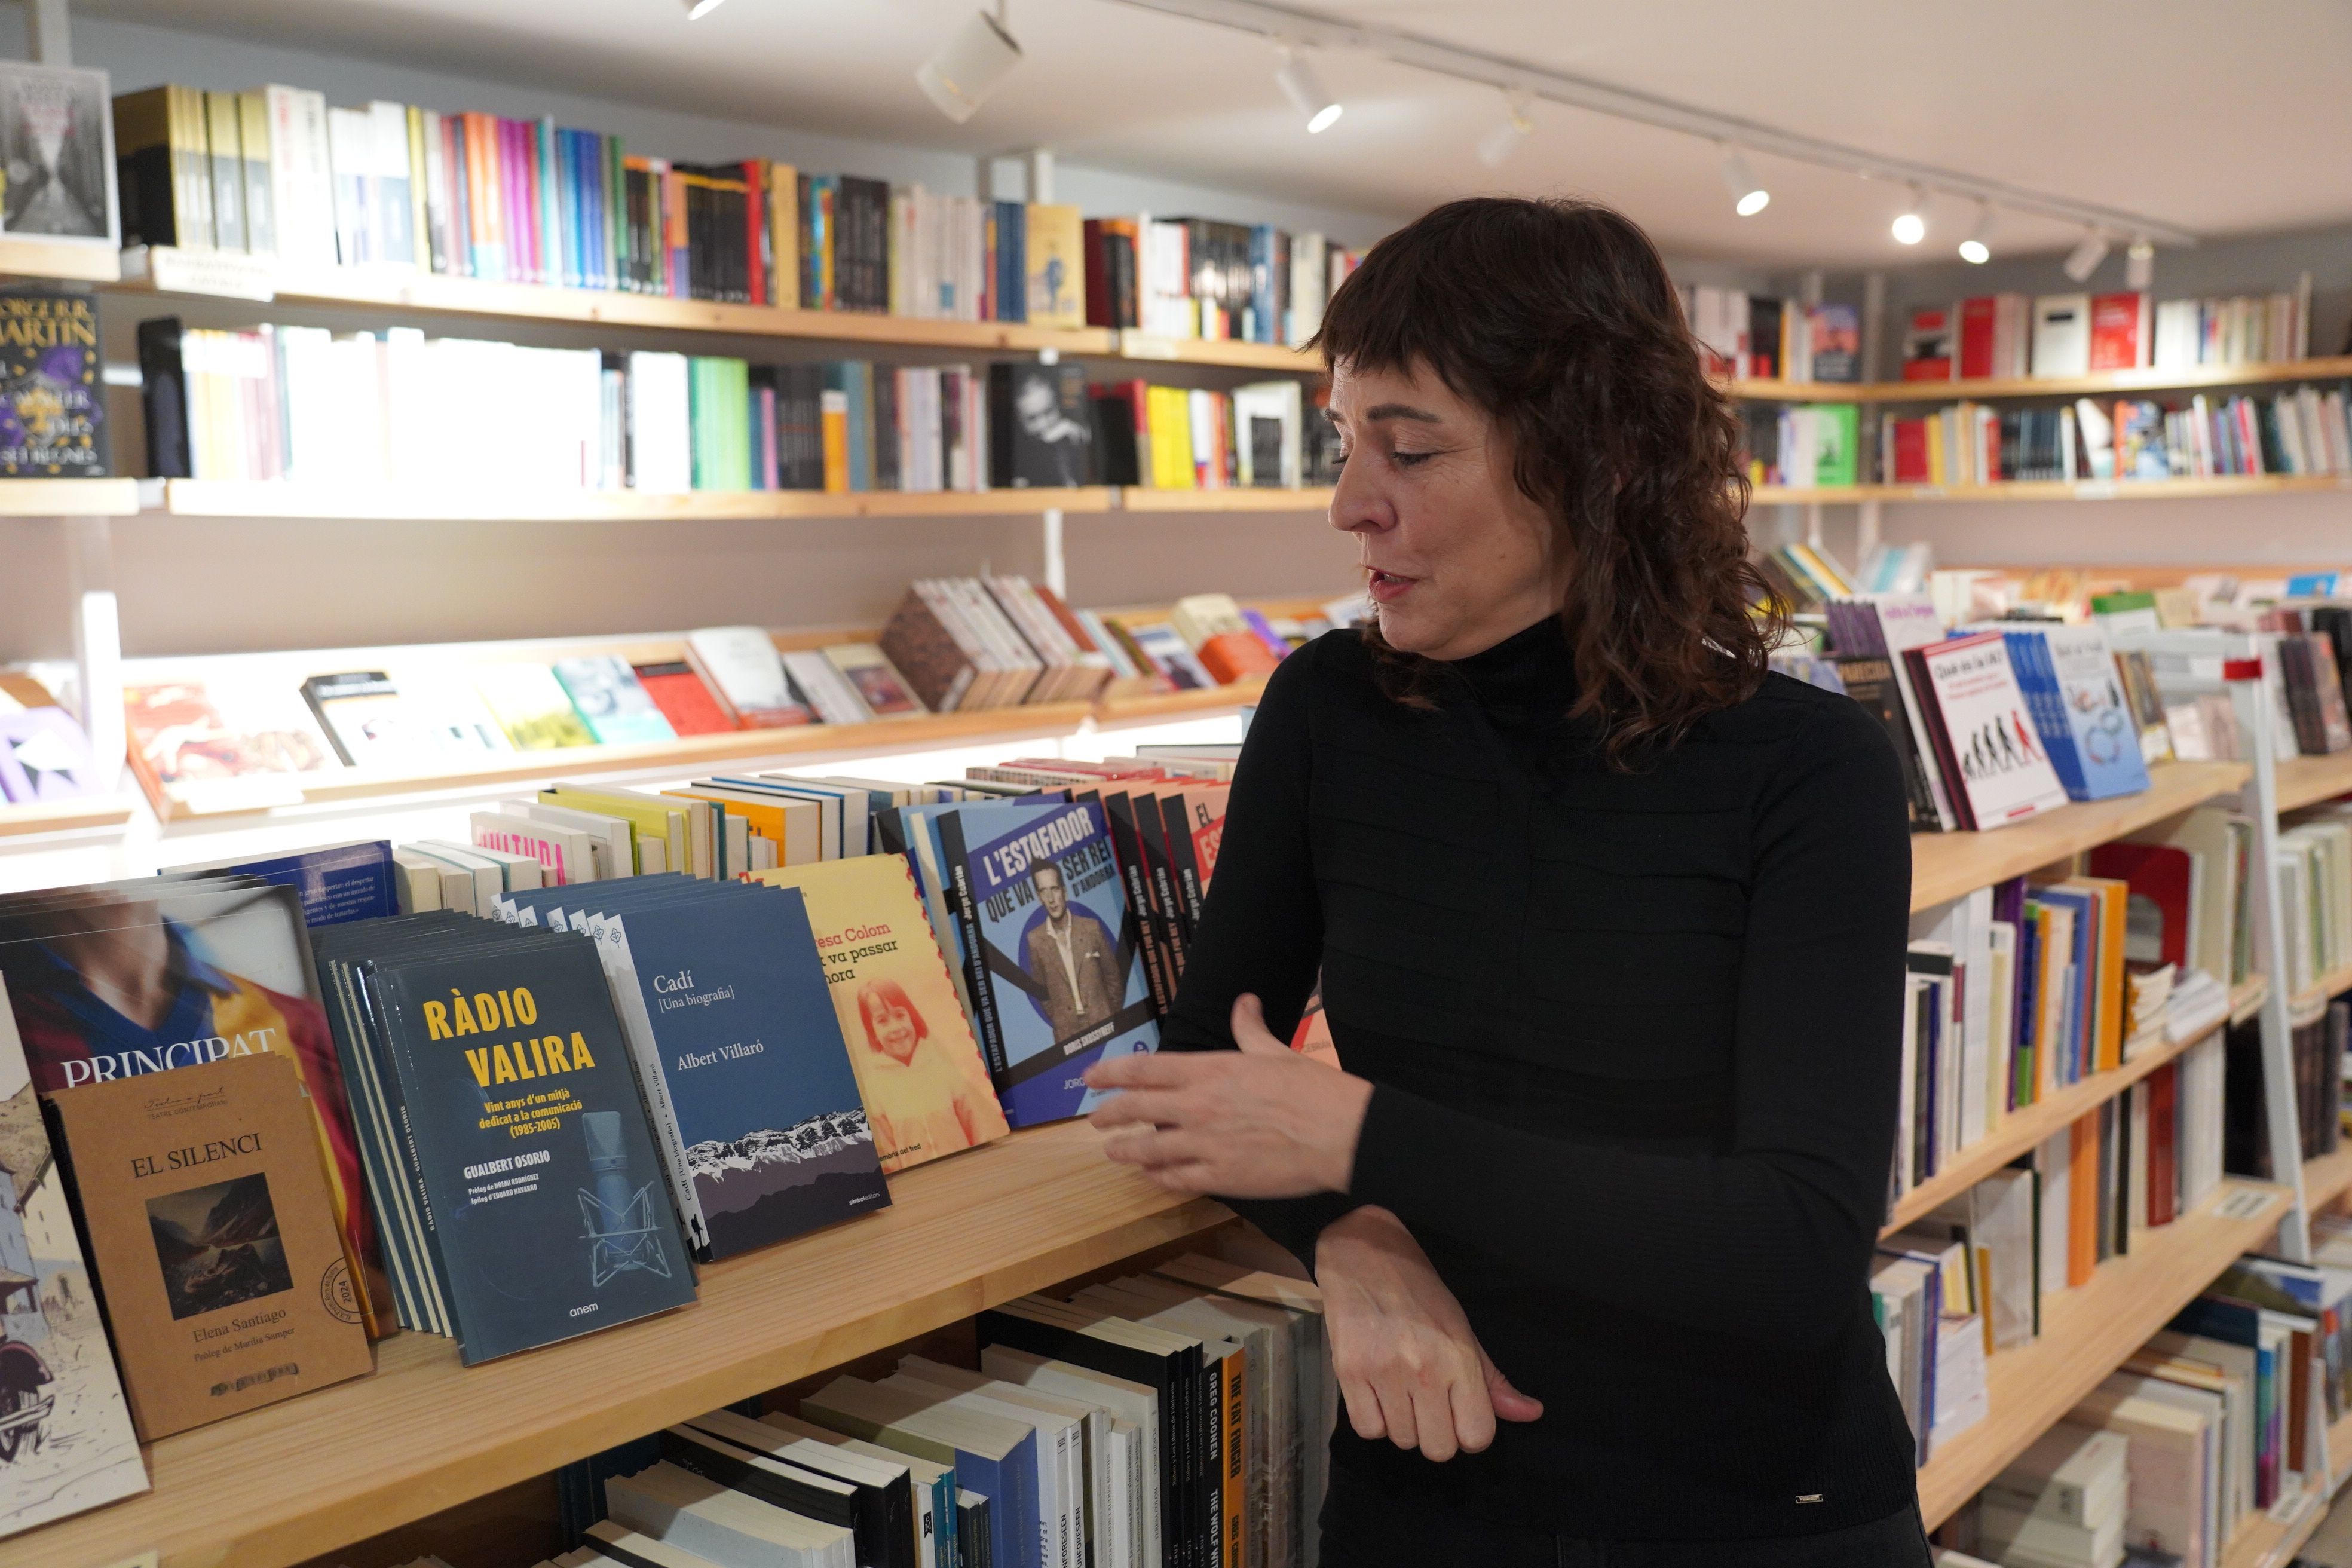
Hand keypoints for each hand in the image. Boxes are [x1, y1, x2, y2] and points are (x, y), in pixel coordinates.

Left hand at [1084, 993, 1373, 1197]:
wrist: (1340, 1134)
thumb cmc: (1310, 1089)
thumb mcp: (1275, 1051)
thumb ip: (1250, 1028)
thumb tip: (1244, 1002)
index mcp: (1208, 1071)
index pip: (1143, 1070)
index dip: (1109, 1074)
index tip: (1089, 1079)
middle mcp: (1196, 1106)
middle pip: (1135, 1110)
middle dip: (1109, 1115)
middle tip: (1096, 1119)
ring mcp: (1204, 1145)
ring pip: (1147, 1150)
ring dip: (1126, 1151)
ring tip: (1115, 1152)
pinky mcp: (1218, 1178)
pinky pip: (1175, 1180)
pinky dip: (1158, 1178)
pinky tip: (1153, 1176)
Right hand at [1316, 1206, 1542, 1461]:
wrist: (1364, 1253)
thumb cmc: (1419, 1291)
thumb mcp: (1463, 1328)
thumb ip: (1492, 1379)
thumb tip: (1531, 1412)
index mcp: (1459, 1358)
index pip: (1476, 1436)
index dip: (1469, 1433)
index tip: (1458, 1415)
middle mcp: (1425, 1370)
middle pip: (1439, 1449)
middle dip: (1436, 1434)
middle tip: (1427, 1405)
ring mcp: (1384, 1373)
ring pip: (1402, 1440)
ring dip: (1403, 1424)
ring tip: (1399, 1390)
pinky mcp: (1348, 1372)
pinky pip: (1367, 1430)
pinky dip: (1374, 1420)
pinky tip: (1377, 1393)